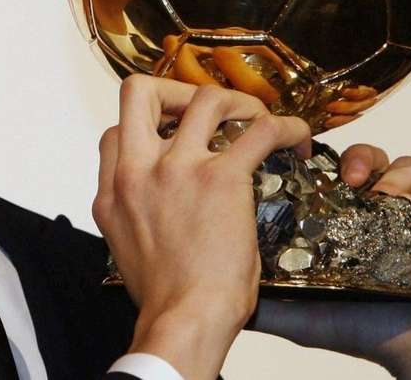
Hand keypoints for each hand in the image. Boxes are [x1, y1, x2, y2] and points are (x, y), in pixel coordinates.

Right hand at [93, 75, 310, 379]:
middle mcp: (139, 171)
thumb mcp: (126, 247)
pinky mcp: (221, 177)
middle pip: (140, 92)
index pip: (115, 131)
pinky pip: (260, 129)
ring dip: (235, 102)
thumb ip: (136, 212)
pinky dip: (286, 128)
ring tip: (254, 119)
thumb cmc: (166, 297)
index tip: (173, 137)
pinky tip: (296, 140)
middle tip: (204, 113)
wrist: (186, 319)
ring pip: (204, 97)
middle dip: (174, 91)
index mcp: (113, 191)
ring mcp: (178, 169)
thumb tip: (159, 202)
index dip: (146, 127)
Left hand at [252, 145, 410, 378]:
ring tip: (369, 188)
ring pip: (400, 167)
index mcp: (348, 225)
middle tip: (342, 175)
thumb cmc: (371, 334)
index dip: (315, 166)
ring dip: (384, 169)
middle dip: (352, 158)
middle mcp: (382, 214)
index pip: (329, 179)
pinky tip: (401, 205)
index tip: (298, 166)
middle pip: (364, 162)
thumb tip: (225, 290)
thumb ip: (268, 300)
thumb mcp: (306, 315)